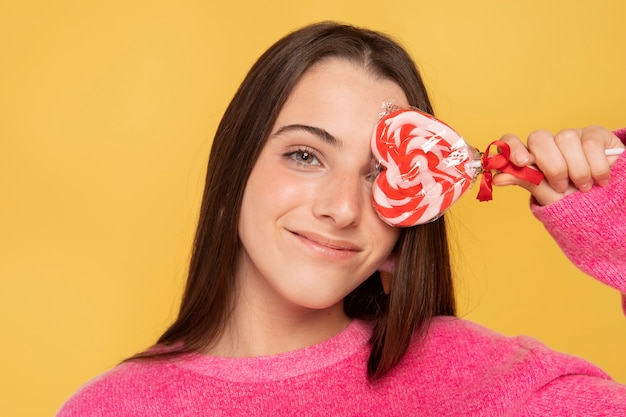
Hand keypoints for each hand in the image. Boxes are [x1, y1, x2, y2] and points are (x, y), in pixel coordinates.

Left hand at [492, 126, 624, 205]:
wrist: (607, 205)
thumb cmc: (574, 199)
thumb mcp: (547, 194)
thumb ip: (525, 181)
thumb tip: (496, 177)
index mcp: (531, 158)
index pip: (511, 142)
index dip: (512, 147)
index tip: (520, 162)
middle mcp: (550, 144)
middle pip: (539, 137)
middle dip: (550, 165)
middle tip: (561, 186)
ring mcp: (572, 137)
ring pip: (565, 138)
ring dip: (576, 169)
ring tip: (584, 187)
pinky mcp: (596, 135)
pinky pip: (590, 142)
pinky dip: (596, 166)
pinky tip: (600, 180)